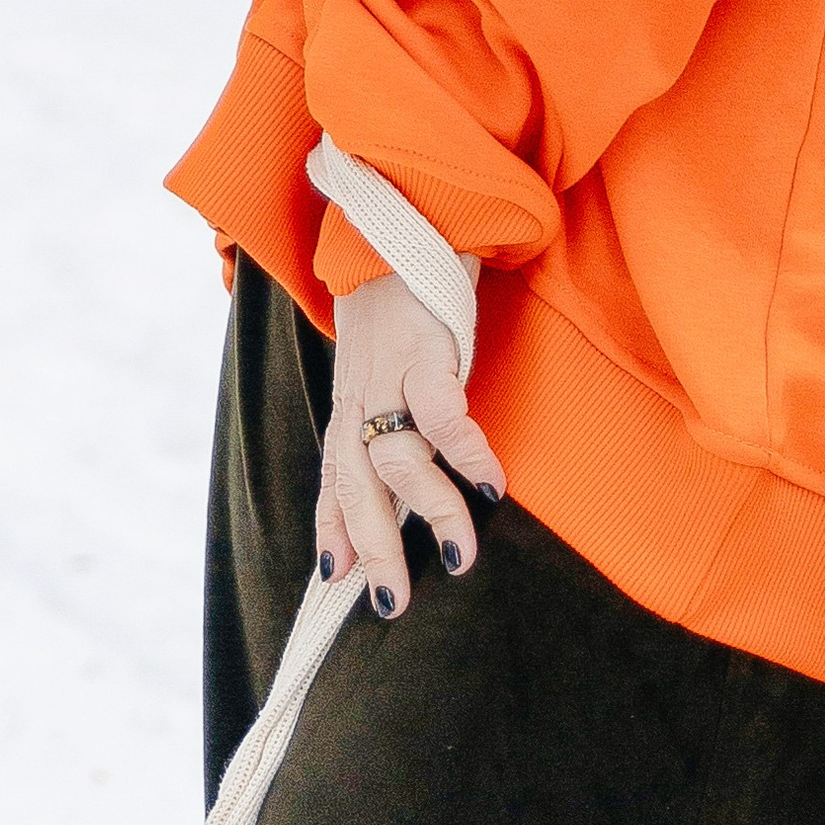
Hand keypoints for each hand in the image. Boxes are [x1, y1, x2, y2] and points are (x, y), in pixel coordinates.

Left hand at [319, 271, 503, 617]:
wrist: (400, 221)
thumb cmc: (399, 300)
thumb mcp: (381, 362)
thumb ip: (386, 413)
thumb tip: (402, 466)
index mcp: (350, 404)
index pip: (333, 480)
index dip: (332, 533)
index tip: (337, 584)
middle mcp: (361, 398)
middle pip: (356, 488)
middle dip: (374, 550)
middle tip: (394, 603)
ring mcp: (389, 376)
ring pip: (396, 462)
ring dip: (430, 513)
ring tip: (462, 555)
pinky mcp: (424, 352)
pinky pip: (443, 415)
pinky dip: (466, 454)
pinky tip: (493, 486)